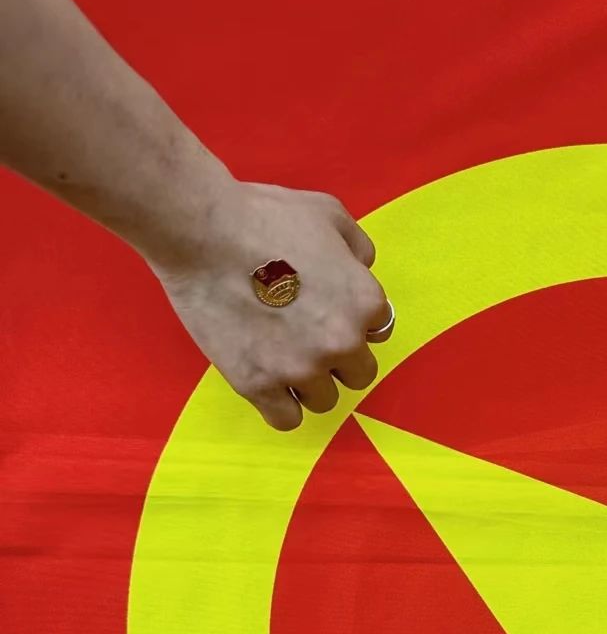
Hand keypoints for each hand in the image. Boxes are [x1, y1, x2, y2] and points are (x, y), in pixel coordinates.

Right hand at [150, 181, 392, 430]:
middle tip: (302, 336)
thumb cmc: (263, 216)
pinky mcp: (259, 385)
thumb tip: (362, 269)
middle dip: (336, 359)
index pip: (379, 333)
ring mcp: (301, 368)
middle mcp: (342, 341)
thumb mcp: (329, 214)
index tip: (325, 313)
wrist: (201, 231)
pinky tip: (267, 383)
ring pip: (324, 400)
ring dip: (308, 384)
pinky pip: (287, 419)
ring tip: (278, 354)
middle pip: (358, 374)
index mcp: (365, 302)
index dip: (352, 323)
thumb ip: (357, 247)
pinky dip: (280, 406)